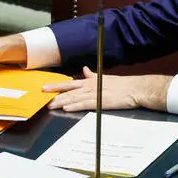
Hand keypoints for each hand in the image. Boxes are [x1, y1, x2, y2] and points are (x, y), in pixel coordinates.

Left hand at [44, 67, 170, 111]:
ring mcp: (95, 94)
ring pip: (74, 97)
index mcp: (91, 81)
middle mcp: (91, 86)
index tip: (45, 87)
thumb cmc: (122, 85)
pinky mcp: (101, 102)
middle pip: (69, 90)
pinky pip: (85, 104)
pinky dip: (75, 106)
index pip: (71, 82)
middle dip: (55, 93)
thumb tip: (85, 70)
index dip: (57, 85)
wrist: (135, 89)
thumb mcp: (105, 78)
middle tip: (42, 95)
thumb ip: (93, 75)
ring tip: (50, 104)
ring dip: (62, 101)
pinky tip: (67, 107)